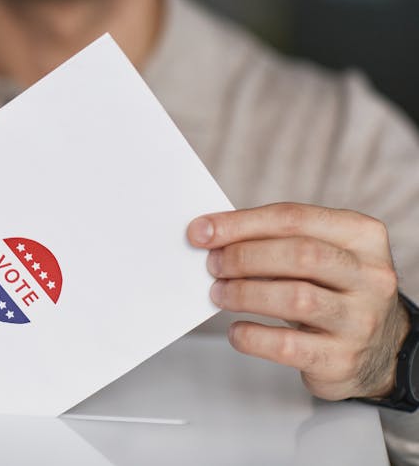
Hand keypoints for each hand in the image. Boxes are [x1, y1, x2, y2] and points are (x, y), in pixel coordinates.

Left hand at [187, 202, 408, 400]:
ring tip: (219, 293)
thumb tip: (212, 236)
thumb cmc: (331, 290)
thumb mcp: (318, 255)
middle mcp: (371, 276)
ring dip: (245, 293)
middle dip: (244, 257)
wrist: (376, 350)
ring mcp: (362, 320)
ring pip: (296, 298)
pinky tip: (237, 331)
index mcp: (362, 236)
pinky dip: (252, 336)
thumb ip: (275, 240)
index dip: (241, 223)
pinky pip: (288, 346)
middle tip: (212, 264)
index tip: (201, 231)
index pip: (294, 218)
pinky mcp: (343, 359)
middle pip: (300, 254)